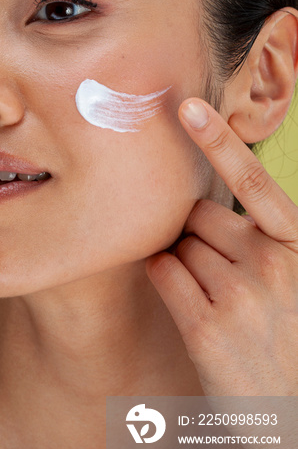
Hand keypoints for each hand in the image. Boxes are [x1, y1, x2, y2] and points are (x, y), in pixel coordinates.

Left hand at [145, 98, 297, 399]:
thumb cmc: (293, 340)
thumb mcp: (297, 278)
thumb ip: (265, 239)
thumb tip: (206, 208)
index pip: (254, 182)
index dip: (219, 141)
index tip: (189, 108)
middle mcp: (271, 264)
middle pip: (200, 214)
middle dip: (198, 231)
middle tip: (218, 268)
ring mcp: (238, 295)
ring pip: (178, 242)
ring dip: (183, 258)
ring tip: (213, 296)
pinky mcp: (204, 326)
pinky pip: (163, 271)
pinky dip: (167, 276)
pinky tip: (189, 302)